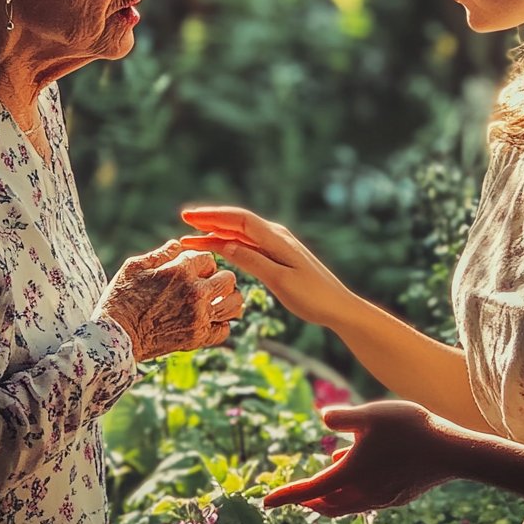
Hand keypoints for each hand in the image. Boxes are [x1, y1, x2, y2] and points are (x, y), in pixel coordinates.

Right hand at [96, 239, 242, 359]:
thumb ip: (161, 253)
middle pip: (228, 278)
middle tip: (206, 284)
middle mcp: (195, 292)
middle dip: (218, 278)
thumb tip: (178, 244)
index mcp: (180, 270)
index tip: (191, 270)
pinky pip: (224, 330)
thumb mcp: (135, 266)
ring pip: (234, 303)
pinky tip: (209, 320)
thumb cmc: (121, 297)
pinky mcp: (196, 338)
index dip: (200, 263)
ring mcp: (198, 317)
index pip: (209, 258)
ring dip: (226, 300)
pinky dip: (220, 325)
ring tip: (215, 301)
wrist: (113, 337)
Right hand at [179, 206, 352, 327]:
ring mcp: (278, 245)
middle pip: (237, 222)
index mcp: (277, 239)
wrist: (339, 307)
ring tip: (191, 237)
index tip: (188, 217)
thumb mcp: (280, 281)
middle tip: (184, 219)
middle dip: (210, 220)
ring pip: (241, 234)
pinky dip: (230, 244)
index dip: (212, 216)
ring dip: (217, 233)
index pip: (239, 220)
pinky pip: (249, 245)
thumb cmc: (313, 297)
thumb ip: (252, 261)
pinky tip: (217, 247)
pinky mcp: (279, 256)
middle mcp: (276, 236)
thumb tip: (223, 244)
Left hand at [263, 401, 455, 515]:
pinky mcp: (396, 497)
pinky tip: (354, 467)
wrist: (449, 451)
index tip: (266, 502)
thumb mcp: (370, 413)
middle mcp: (363, 493)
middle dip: (308, 501)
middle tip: (294, 496)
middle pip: (327, 505)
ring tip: (323, 480)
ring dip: (329, 497)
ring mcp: (381, 498)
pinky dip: (350, 491)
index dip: (286, 496)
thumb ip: (343, 416)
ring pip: (346, 505)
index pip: (310, 490)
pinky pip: (364, 499)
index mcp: (350, 474)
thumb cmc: (408, 428)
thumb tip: (324, 419)